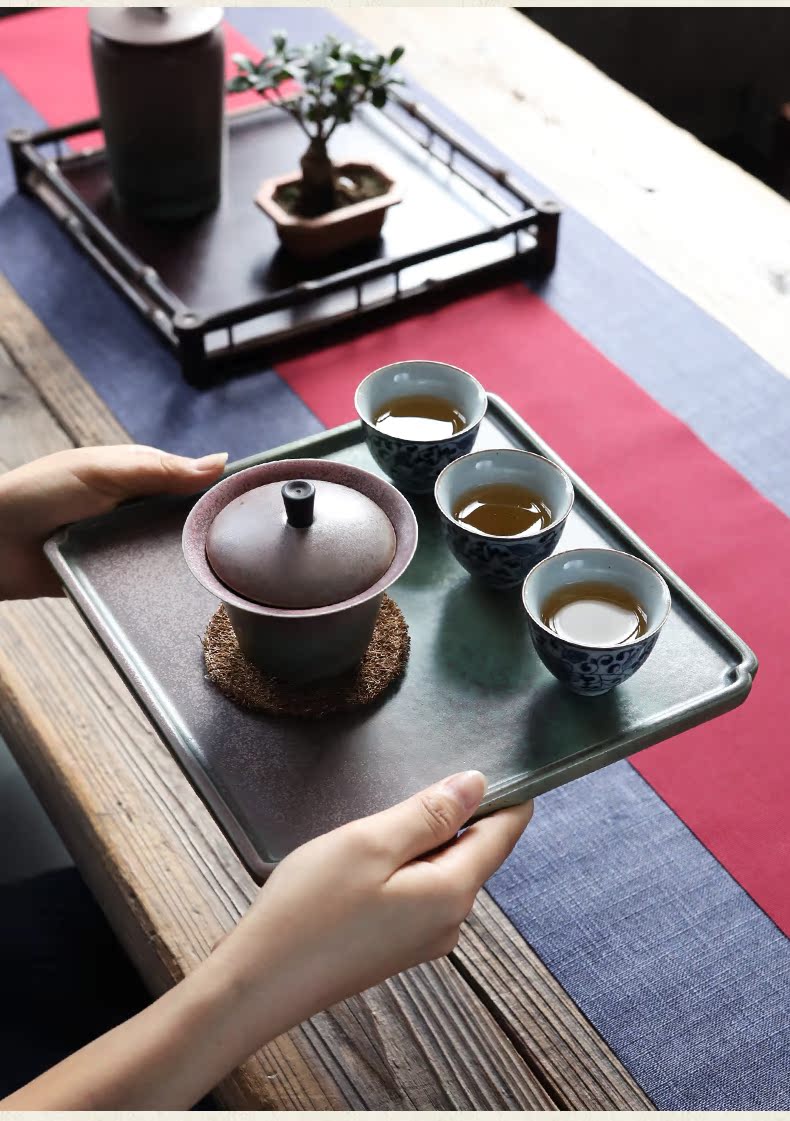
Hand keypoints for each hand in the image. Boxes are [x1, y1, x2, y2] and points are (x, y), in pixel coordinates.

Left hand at [0, 445, 227, 599]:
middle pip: (186, 525)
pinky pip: (144, 586)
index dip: (219, 494)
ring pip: (168, 557)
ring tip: (213, 576)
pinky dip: (157, 588)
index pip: (191, 484)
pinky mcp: (112, 580)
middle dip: (205, 535)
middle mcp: (135, 512)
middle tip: (236, 549)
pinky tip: (178, 595)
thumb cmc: (37, 494)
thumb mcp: (104, 471)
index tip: (253, 507)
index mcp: (137, 478)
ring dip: (181, 564)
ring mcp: (123, 547)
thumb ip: (160, 468)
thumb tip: (221, 462)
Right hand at [211, 770, 533, 1045]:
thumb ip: (429, 813)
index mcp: (452, 893)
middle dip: (456, 814)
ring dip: (424, 839)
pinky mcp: (397, 945)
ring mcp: (424, 938)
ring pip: (443, 869)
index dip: (509, 795)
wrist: (259, 983)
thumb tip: (478, 784)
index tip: (500, 758)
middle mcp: (450, 921)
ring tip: (379, 822)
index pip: (504, 835)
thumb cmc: (309, 909)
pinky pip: (420, 890)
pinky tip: (368, 857)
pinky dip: (405, 864)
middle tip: (418, 778)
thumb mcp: (371, 842)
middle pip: (475, 851)